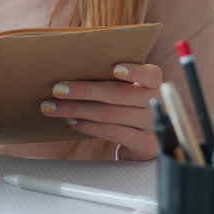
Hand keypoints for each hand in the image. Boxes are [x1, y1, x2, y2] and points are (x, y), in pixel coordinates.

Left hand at [38, 63, 162, 160]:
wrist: (146, 145)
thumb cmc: (130, 110)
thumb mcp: (130, 94)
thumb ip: (116, 82)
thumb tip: (73, 71)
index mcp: (155, 85)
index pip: (151, 74)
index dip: (135, 71)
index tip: (114, 68)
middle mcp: (159, 104)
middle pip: (119, 94)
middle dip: (84, 90)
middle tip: (57, 88)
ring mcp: (153, 126)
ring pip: (110, 114)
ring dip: (77, 109)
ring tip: (54, 107)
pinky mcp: (144, 145)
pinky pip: (111, 132)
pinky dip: (88, 126)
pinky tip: (72, 121)